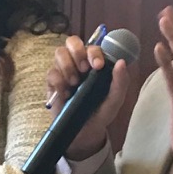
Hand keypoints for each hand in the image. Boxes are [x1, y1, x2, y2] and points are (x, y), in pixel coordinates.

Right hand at [46, 36, 130, 159]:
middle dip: (78, 52)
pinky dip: (58, 81)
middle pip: (72, 41)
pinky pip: (51, 73)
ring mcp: (64, 71)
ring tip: (74, 83)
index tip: (98, 66)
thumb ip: (120, 82)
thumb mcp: (115, 100)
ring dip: (67, 66)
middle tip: (84, 70)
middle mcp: (78, 63)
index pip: (93, 46)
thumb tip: (121, 62)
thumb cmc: (100, 113)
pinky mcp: (52, 83)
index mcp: (95, 63)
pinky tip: (66, 94)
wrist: (84, 132)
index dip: (94, 52)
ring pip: (59, 53)